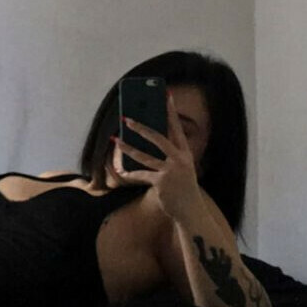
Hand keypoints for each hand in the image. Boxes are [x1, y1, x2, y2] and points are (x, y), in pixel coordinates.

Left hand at [112, 91, 201, 221]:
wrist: (191, 211)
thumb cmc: (183, 187)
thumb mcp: (180, 168)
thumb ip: (167, 155)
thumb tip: (146, 140)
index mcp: (185, 153)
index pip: (177, 128)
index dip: (171, 111)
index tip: (166, 95)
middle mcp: (179, 159)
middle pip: (159, 138)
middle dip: (141, 127)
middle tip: (126, 119)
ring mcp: (170, 171)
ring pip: (145, 156)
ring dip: (128, 147)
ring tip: (115, 140)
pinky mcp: (161, 182)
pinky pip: (141, 174)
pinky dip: (129, 173)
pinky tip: (120, 169)